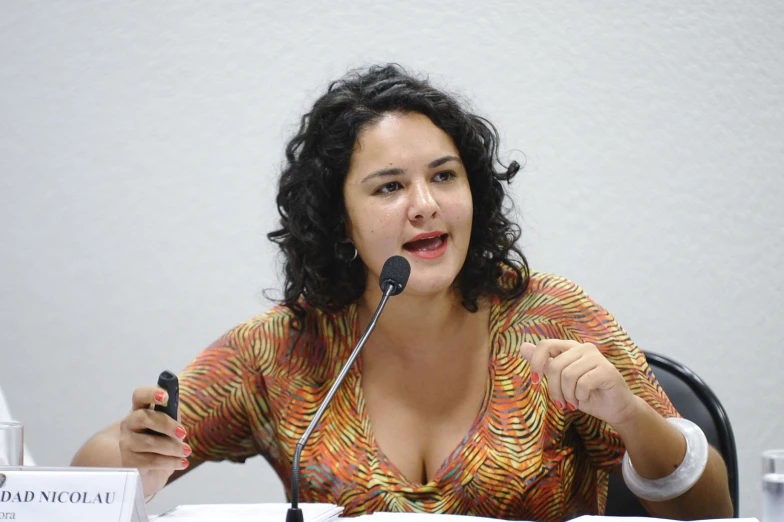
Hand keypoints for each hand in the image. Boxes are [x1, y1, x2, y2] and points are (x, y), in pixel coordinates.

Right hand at [118, 387, 189, 496]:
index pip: (139, 395)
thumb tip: (175, 400)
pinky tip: (182, 462)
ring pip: (149, 442)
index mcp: (140, 409)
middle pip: (143, 417)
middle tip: (183, 433)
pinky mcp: (128, 460)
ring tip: (186, 451)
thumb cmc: (162, 438)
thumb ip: (172, 412)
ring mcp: (126, 442)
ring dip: (173, 447)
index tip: (165, 397)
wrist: (150, 467)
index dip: (150, 394)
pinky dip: (171, 461)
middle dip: (166, 425)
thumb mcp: (169, 424)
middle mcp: (128, 423)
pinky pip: (151, 460)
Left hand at [520, 340, 637, 427]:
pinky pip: (583, 383)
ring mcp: (596, 357)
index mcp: (570, 348)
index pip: (545, 345)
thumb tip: (523, 346)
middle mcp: (583, 348)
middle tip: (561, 403)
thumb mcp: (561, 380)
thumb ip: (545, 364)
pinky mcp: (607, 370)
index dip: (536, 363)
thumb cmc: (587, 394)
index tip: (535, 382)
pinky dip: (581, 396)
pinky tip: (586, 398)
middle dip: (554, 390)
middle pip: (555, 366)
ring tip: (574, 402)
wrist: (615, 409)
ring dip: (568, 395)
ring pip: (568, 376)